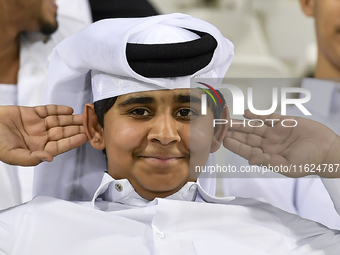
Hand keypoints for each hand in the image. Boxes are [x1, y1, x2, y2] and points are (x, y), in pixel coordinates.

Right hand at [0, 105, 87, 165]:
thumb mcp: (11, 155)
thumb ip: (30, 158)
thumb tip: (49, 158)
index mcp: (37, 149)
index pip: (60, 146)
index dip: (73, 141)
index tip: (86, 137)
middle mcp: (40, 137)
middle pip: (63, 132)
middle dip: (77, 129)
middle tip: (91, 124)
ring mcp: (36, 124)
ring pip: (58, 121)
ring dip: (71, 119)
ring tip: (84, 115)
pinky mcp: (31, 113)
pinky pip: (48, 111)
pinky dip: (58, 110)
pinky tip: (69, 110)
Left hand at [223, 110, 339, 177]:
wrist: (328, 149)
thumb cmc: (309, 162)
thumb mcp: (288, 166)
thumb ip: (268, 162)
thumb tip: (250, 160)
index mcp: (268, 156)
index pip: (247, 150)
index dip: (236, 145)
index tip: (223, 141)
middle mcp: (268, 144)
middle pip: (247, 137)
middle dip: (233, 133)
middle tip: (220, 128)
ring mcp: (275, 132)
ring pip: (253, 127)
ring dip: (241, 124)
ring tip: (227, 120)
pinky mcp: (283, 122)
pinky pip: (267, 118)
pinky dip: (256, 116)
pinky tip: (246, 113)